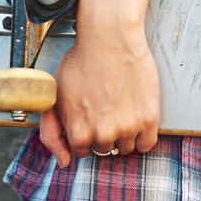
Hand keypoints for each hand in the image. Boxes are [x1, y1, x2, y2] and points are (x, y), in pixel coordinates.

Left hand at [36, 21, 160, 166]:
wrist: (109, 37)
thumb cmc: (81, 60)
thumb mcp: (55, 96)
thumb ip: (51, 133)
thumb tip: (63, 162)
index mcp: (78, 132)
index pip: (82, 150)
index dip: (86, 132)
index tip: (90, 116)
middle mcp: (103, 135)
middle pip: (105, 149)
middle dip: (104, 132)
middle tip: (106, 108)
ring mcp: (128, 128)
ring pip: (126, 148)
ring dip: (124, 133)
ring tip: (121, 108)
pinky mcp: (149, 119)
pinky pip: (147, 144)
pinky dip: (143, 135)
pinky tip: (136, 116)